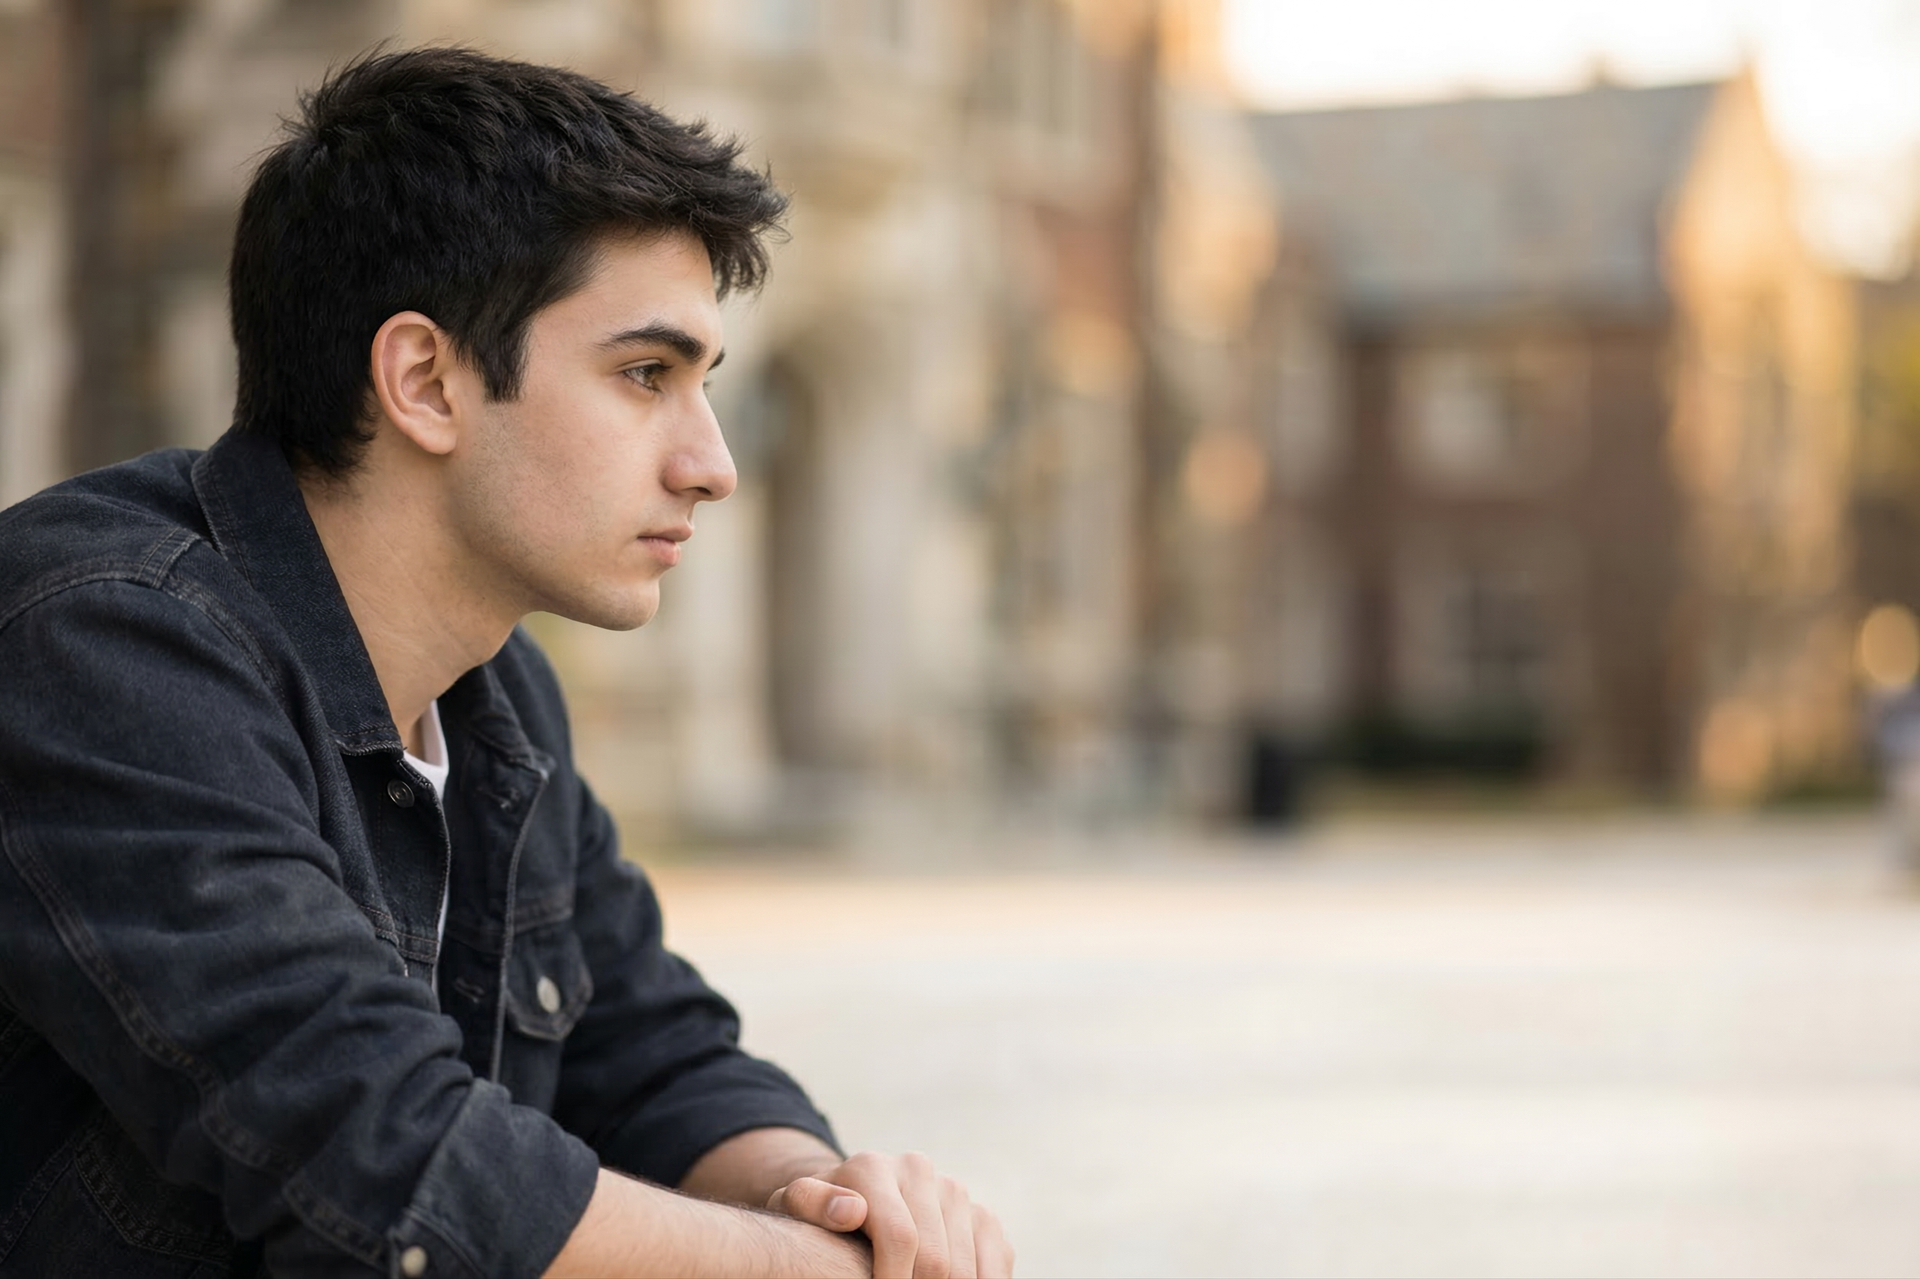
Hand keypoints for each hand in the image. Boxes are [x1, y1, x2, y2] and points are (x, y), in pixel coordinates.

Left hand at [766, 1151, 1012, 1278]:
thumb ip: (810, 1203)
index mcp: (874, 1167)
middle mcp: (919, 1170)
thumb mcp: (795, 1208)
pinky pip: (997, 1262)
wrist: (851, 1207)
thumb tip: (851, 1211)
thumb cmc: (818, 1220)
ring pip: (966, 1268)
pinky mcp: (981, 1215)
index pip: (901, 1239)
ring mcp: (954, 1192)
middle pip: (937, 1260)